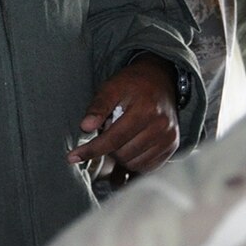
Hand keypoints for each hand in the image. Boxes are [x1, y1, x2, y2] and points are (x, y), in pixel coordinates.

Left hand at [69, 56, 180, 177]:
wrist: (160, 78)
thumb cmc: (132, 84)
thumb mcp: (111, 87)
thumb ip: (98, 107)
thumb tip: (85, 127)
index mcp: (145, 109)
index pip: (113, 139)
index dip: (91, 150)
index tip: (72, 157)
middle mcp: (161, 125)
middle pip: (123, 154)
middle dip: (109, 148)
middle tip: (110, 130)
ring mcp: (169, 137)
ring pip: (134, 164)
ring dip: (121, 156)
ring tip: (122, 136)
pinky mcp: (173, 145)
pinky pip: (147, 166)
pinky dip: (134, 161)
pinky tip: (131, 146)